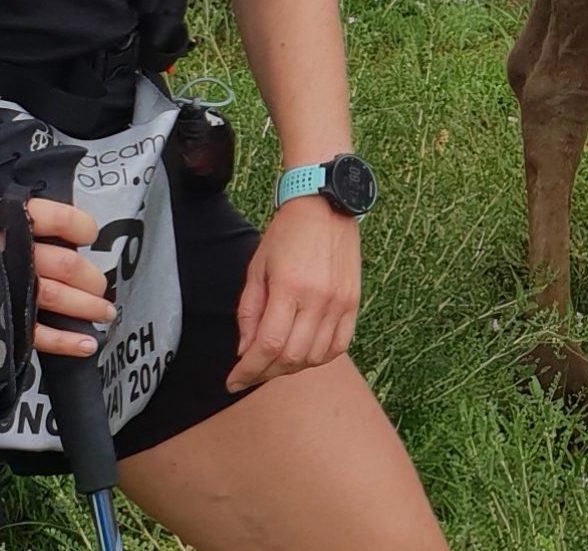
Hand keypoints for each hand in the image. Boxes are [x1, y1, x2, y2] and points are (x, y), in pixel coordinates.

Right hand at [0, 194, 110, 359]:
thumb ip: (27, 221)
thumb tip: (74, 239)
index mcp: (8, 219)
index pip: (57, 218)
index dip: (82, 227)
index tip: (90, 238)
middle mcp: (7, 250)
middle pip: (65, 264)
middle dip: (91, 278)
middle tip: (101, 285)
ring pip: (56, 296)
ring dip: (88, 306)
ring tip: (106, 311)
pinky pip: (36, 332)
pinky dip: (65, 340)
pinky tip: (87, 343)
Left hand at [227, 194, 361, 388]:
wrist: (325, 207)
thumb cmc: (287, 235)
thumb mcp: (256, 269)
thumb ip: (249, 312)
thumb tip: (245, 351)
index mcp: (289, 288)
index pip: (267, 346)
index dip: (248, 370)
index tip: (233, 380)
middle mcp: (318, 299)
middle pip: (291, 357)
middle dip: (266, 373)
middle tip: (251, 372)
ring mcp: (340, 303)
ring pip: (315, 356)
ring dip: (292, 367)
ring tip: (275, 362)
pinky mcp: (353, 303)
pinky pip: (339, 345)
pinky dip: (319, 358)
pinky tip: (304, 354)